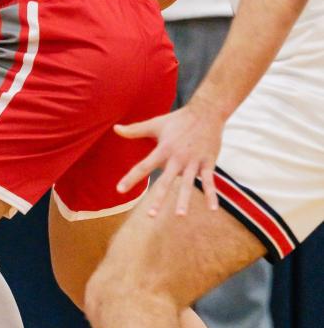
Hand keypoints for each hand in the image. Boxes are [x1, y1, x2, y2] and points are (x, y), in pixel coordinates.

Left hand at [114, 99, 227, 216]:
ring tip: (179, 215)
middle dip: (158, 198)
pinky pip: (210, 182)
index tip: (119, 190)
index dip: (131, 178)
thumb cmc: (178, 119)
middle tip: (150, 215)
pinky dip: (212, 195)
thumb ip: (134, 130)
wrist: (207, 112)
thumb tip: (115, 129)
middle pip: (165, 181)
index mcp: (163, 149)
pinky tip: (212, 209)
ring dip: (184, 200)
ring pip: (188, 184)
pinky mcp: (208, 163)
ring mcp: (193, 161)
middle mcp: (177, 157)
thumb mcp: (155, 124)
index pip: (143, 166)